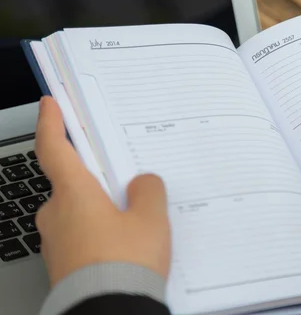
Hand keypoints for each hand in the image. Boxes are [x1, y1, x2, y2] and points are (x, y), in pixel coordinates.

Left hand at [35, 96, 170, 286]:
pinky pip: (80, 235)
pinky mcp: (63, 263)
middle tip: (124, 179)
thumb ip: (149, 190)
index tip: (49, 105)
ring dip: (100, 208)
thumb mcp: (150, 219)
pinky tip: (123, 244)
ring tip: (134, 220)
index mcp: (73, 194)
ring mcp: (56, 241)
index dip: (51, 123)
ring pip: (78, 211)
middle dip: (97, 179)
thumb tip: (143, 183)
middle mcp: (56, 214)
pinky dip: (98, 232)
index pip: (54, 148)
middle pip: (73, 182)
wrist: (108, 312)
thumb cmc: (125, 264)